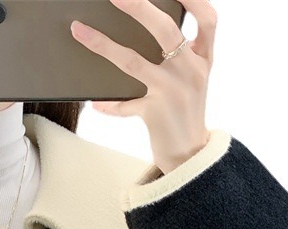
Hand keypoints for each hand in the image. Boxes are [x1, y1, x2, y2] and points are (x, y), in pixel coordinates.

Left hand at [69, 0, 215, 173]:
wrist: (192, 155)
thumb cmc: (186, 112)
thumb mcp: (192, 79)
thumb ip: (179, 55)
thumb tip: (144, 31)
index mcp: (203, 58)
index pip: (207, 18)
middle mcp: (191, 71)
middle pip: (166, 30)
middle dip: (139, 8)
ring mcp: (172, 92)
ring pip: (134, 62)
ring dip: (103, 46)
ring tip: (81, 31)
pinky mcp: (155, 114)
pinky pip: (125, 105)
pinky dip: (109, 104)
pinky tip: (95, 103)